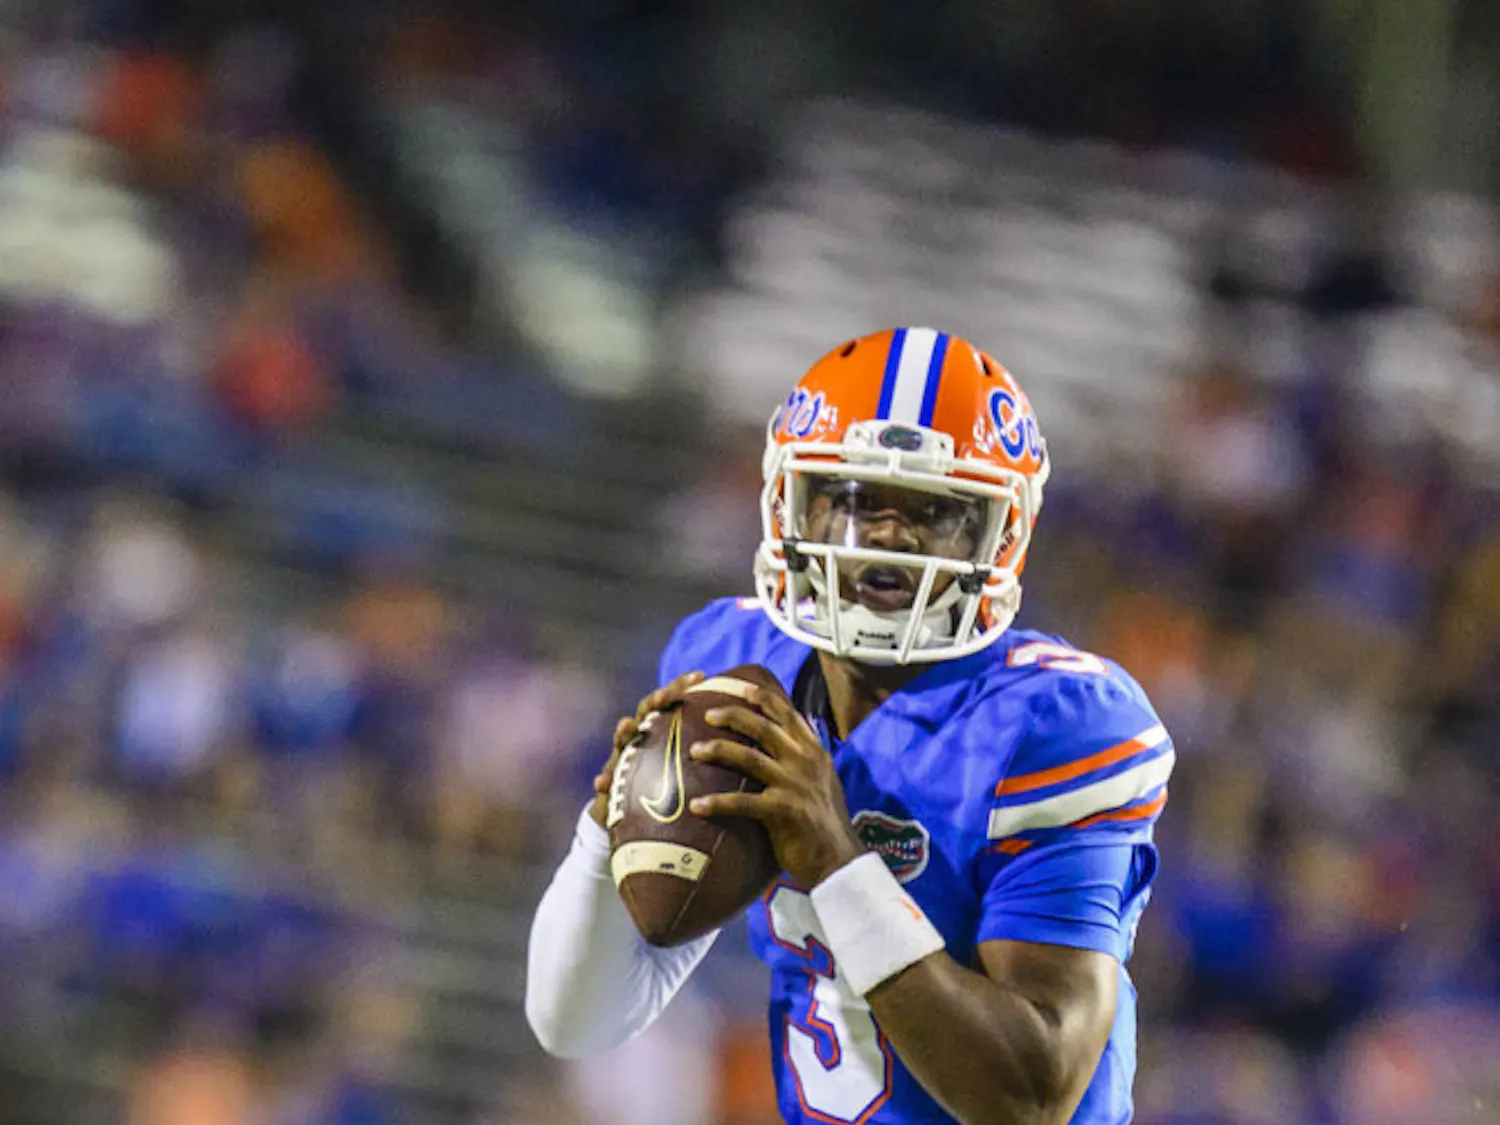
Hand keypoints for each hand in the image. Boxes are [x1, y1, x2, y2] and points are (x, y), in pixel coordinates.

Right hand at [588, 670, 705, 828]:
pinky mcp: (609, 785)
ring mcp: (622, 759)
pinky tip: (600, 783)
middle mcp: (640, 739)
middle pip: (645, 713)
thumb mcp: (694, 769)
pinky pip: (604, 783)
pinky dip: (603, 783)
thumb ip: (711, 750)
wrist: (640, 819)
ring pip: (622, 741)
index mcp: (661, 730)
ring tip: (628, 726)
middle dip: (654, 701)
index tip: (700, 676)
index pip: (671, 702)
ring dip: (623, 732)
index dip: (682, 686)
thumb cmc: (674, 788)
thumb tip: (748, 730)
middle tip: (668, 695)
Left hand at [687, 685, 864, 886]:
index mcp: (814, 751)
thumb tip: (781, 745)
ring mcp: (795, 785)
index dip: (761, 698)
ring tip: (694, 751)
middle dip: (732, 716)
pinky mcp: (784, 811)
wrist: (839, 859)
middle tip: (706, 714)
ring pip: (749, 757)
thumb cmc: (824, 823)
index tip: (738, 687)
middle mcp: (805, 762)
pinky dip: (718, 802)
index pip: (787, 713)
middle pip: (763, 728)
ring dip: (719, 750)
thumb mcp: (822, 781)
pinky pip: (743, 802)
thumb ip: (803, 760)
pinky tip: (697, 805)